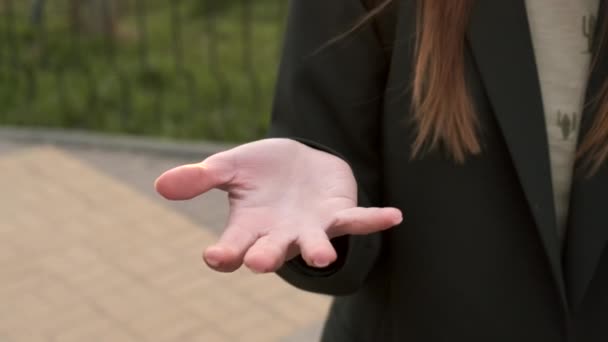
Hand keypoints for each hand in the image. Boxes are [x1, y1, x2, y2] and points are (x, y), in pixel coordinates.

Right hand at [154, 138, 401, 272]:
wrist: (298, 160)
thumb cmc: (260, 170)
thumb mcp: (229, 167)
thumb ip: (200, 178)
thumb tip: (161, 185)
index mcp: (249, 227)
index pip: (233, 247)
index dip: (225, 254)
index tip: (215, 256)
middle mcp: (280, 234)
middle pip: (272, 251)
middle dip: (267, 256)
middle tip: (260, 262)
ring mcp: (311, 227)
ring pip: (314, 244)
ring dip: (317, 250)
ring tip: (321, 255)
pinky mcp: (338, 214)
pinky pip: (358, 220)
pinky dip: (373, 219)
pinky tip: (393, 215)